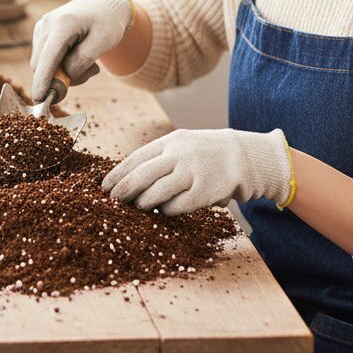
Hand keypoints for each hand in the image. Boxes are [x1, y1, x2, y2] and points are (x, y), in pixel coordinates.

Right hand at [29, 0, 134, 102]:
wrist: (102, 5)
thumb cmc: (107, 23)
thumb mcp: (104, 42)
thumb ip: (82, 61)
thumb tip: (62, 77)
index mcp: (63, 24)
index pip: (48, 58)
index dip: (43, 81)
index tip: (40, 99)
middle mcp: (47, 24)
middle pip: (41, 65)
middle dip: (61, 77)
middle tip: (91, 72)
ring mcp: (42, 27)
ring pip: (42, 64)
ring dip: (62, 71)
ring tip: (88, 61)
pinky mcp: (41, 32)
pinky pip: (44, 58)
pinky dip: (59, 64)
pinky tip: (76, 54)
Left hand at [100, 127, 292, 216]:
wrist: (247, 157)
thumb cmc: (209, 154)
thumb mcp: (184, 144)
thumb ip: (161, 157)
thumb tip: (130, 177)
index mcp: (171, 141)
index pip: (136, 158)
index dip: (117, 174)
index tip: (104, 187)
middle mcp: (179, 154)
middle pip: (141, 176)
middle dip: (124, 191)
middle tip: (113, 201)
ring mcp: (192, 172)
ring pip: (155, 193)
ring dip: (143, 203)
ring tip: (139, 207)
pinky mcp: (204, 192)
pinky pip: (176, 206)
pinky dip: (166, 210)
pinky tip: (164, 210)